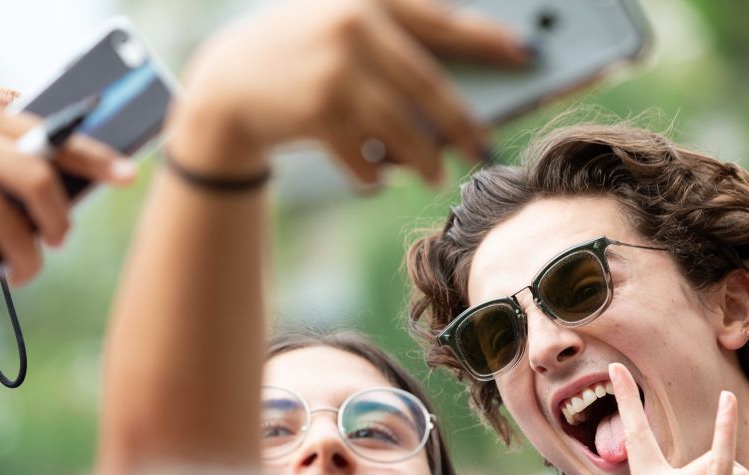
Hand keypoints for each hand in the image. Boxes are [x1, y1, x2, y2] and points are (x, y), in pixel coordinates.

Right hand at [0, 97, 136, 293]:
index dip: (95, 158)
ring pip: (16, 228)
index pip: (49, 136)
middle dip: (58, 224)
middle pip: (42, 183)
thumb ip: (5, 166)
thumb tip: (69, 200)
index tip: (129, 176)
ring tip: (21, 273)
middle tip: (55, 245)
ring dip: (26, 262)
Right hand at [171, 0, 529, 184]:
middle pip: (427, 85)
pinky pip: (363, 154)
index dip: (486, 40)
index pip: (440, 21)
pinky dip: (373, 173)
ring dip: (422, 159)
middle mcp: (353, 27)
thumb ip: (388, 41)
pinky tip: (377, 179)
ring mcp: (334, 71)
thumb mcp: (335, 25)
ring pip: (400, 126)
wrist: (224, 84)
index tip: (525, 54)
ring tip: (436, 175)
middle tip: (483, 148)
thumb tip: (453, 97)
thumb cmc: (293, 58)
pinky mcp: (316, 112)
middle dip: (461, 123)